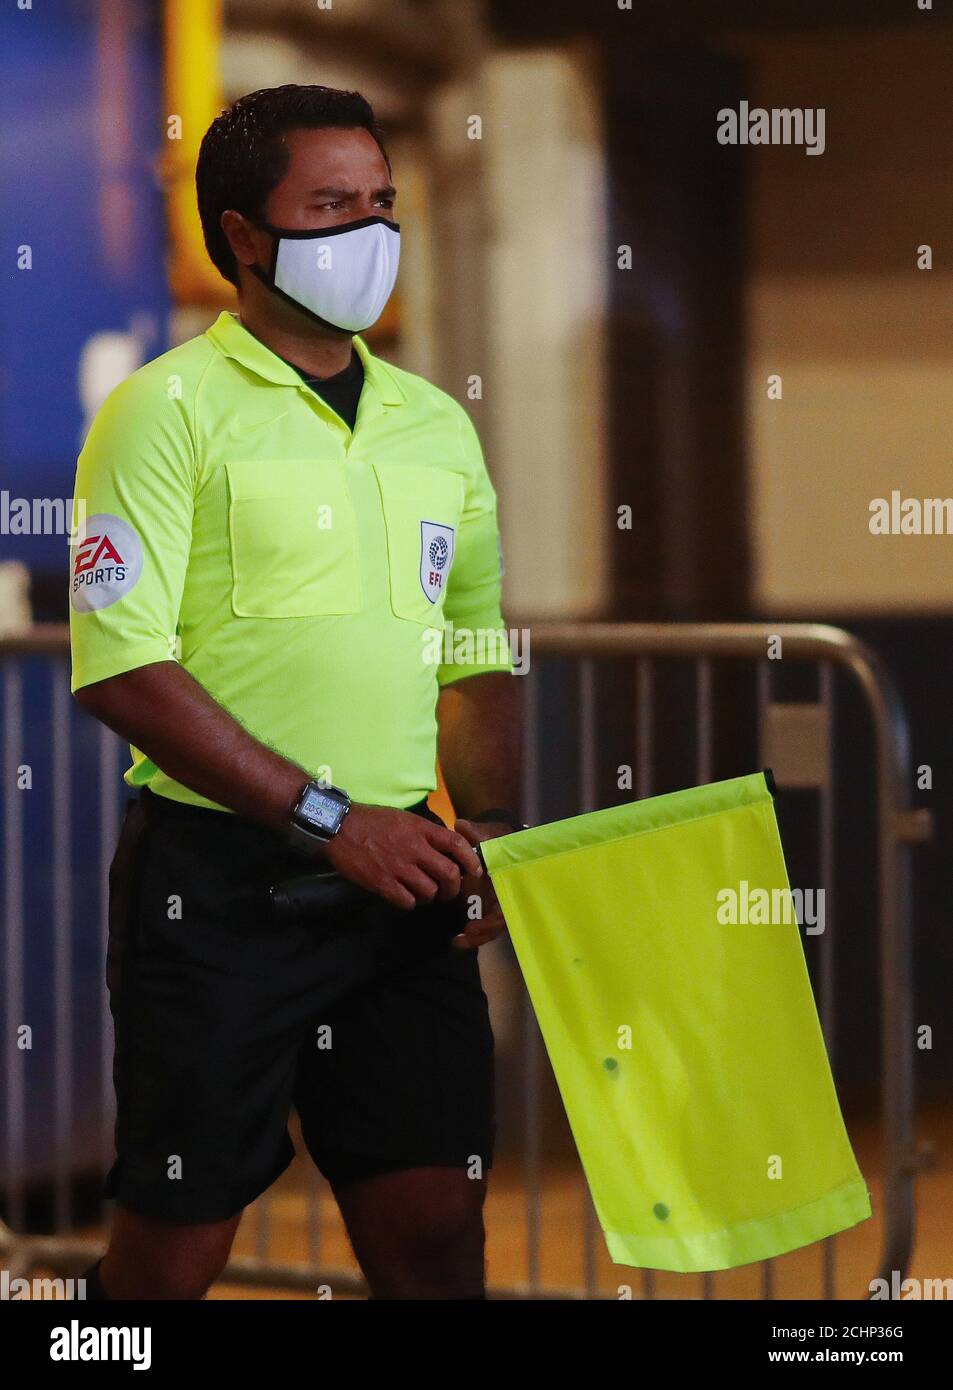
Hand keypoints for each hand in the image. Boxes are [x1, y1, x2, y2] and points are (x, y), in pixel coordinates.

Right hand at [321, 802, 482, 910]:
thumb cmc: (372, 821)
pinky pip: (407, 901)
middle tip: (447, 891)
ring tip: (422, 893)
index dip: (470, 860)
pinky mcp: (382, 882)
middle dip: (453, 888)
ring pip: (430, 892)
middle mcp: (414, 848)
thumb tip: (446, 850)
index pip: (457, 844)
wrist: (339, 827)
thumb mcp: (404, 819)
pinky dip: (409, 902)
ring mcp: (398, 866)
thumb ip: (425, 833)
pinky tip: (403, 896)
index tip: (474, 871)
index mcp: (421, 829)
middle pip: (449, 874)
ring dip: (429, 896)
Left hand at [449, 819, 510, 950]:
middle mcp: (505, 894)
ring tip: (457, 942)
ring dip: (476, 938)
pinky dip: (472, 935)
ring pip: (492, 928)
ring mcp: (496, 901)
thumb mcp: (486, 832)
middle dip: (483, 934)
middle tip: (464, 937)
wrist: (498, 836)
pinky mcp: (486, 904)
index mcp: (507, 880)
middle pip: (499, 924)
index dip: (492, 921)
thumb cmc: (495, 836)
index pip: (505, 908)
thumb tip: (461, 826)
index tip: (473, 927)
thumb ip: (474, 832)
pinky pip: (483, 923)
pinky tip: (456, 940)